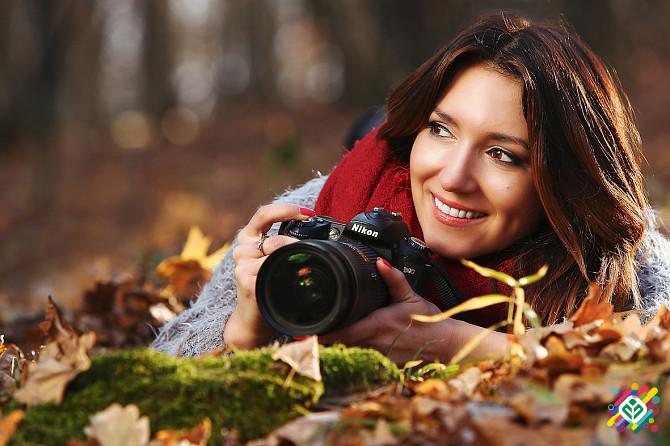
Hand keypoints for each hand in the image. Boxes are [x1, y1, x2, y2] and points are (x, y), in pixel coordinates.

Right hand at [224, 203, 315, 348]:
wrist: (252, 318)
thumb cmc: (267, 285)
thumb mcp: (274, 259)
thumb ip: (285, 244)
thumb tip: (316, 237)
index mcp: (249, 238)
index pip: (264, 214)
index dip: (286, 210)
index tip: (309, 214)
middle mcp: (242, 249)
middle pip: (273, 239)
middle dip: (295, 245)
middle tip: (310, 251)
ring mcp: (242, 266)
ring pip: (274, 254)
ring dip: (292, 261)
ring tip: (301, 271)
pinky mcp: (246, 282)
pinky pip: (272, 272)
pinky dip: (286, 275)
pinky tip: (290, 282)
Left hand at [319, 258, 510, 364]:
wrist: (447, 345)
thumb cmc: (430, 321)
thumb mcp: (411, 296)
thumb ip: (393, 279)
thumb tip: (380, 262)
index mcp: (378, 325)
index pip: (343, 332)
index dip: (324, 332)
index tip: (310, 329)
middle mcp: (376, 343)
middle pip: (342, 344)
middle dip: (327, 338)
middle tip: (313, 329)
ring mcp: (380, 356)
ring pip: (352, 353)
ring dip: (340, 347)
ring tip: (326, 337)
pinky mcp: (386, 365)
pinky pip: (365, 360)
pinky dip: (357, 354)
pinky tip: (352, 348)